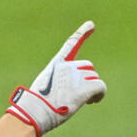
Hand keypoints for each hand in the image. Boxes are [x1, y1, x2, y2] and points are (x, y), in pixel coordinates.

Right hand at [7, 21, 105, 136]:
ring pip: (94, 78)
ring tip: (80, 102)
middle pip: (87, 68)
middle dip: (85, 80)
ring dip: (90, 90)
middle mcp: (68, 67)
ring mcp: (77, 76)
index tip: (91, 24)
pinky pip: (100, 87)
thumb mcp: (42, 90)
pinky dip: (99, 95)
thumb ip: (57, 86)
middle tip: (74, 95)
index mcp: (56, 65)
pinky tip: (93, 101)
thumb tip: (69, 97)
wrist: (35, 112)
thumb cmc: (35, 107)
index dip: (82, 33)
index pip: (71, 44)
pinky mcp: (85, 87)